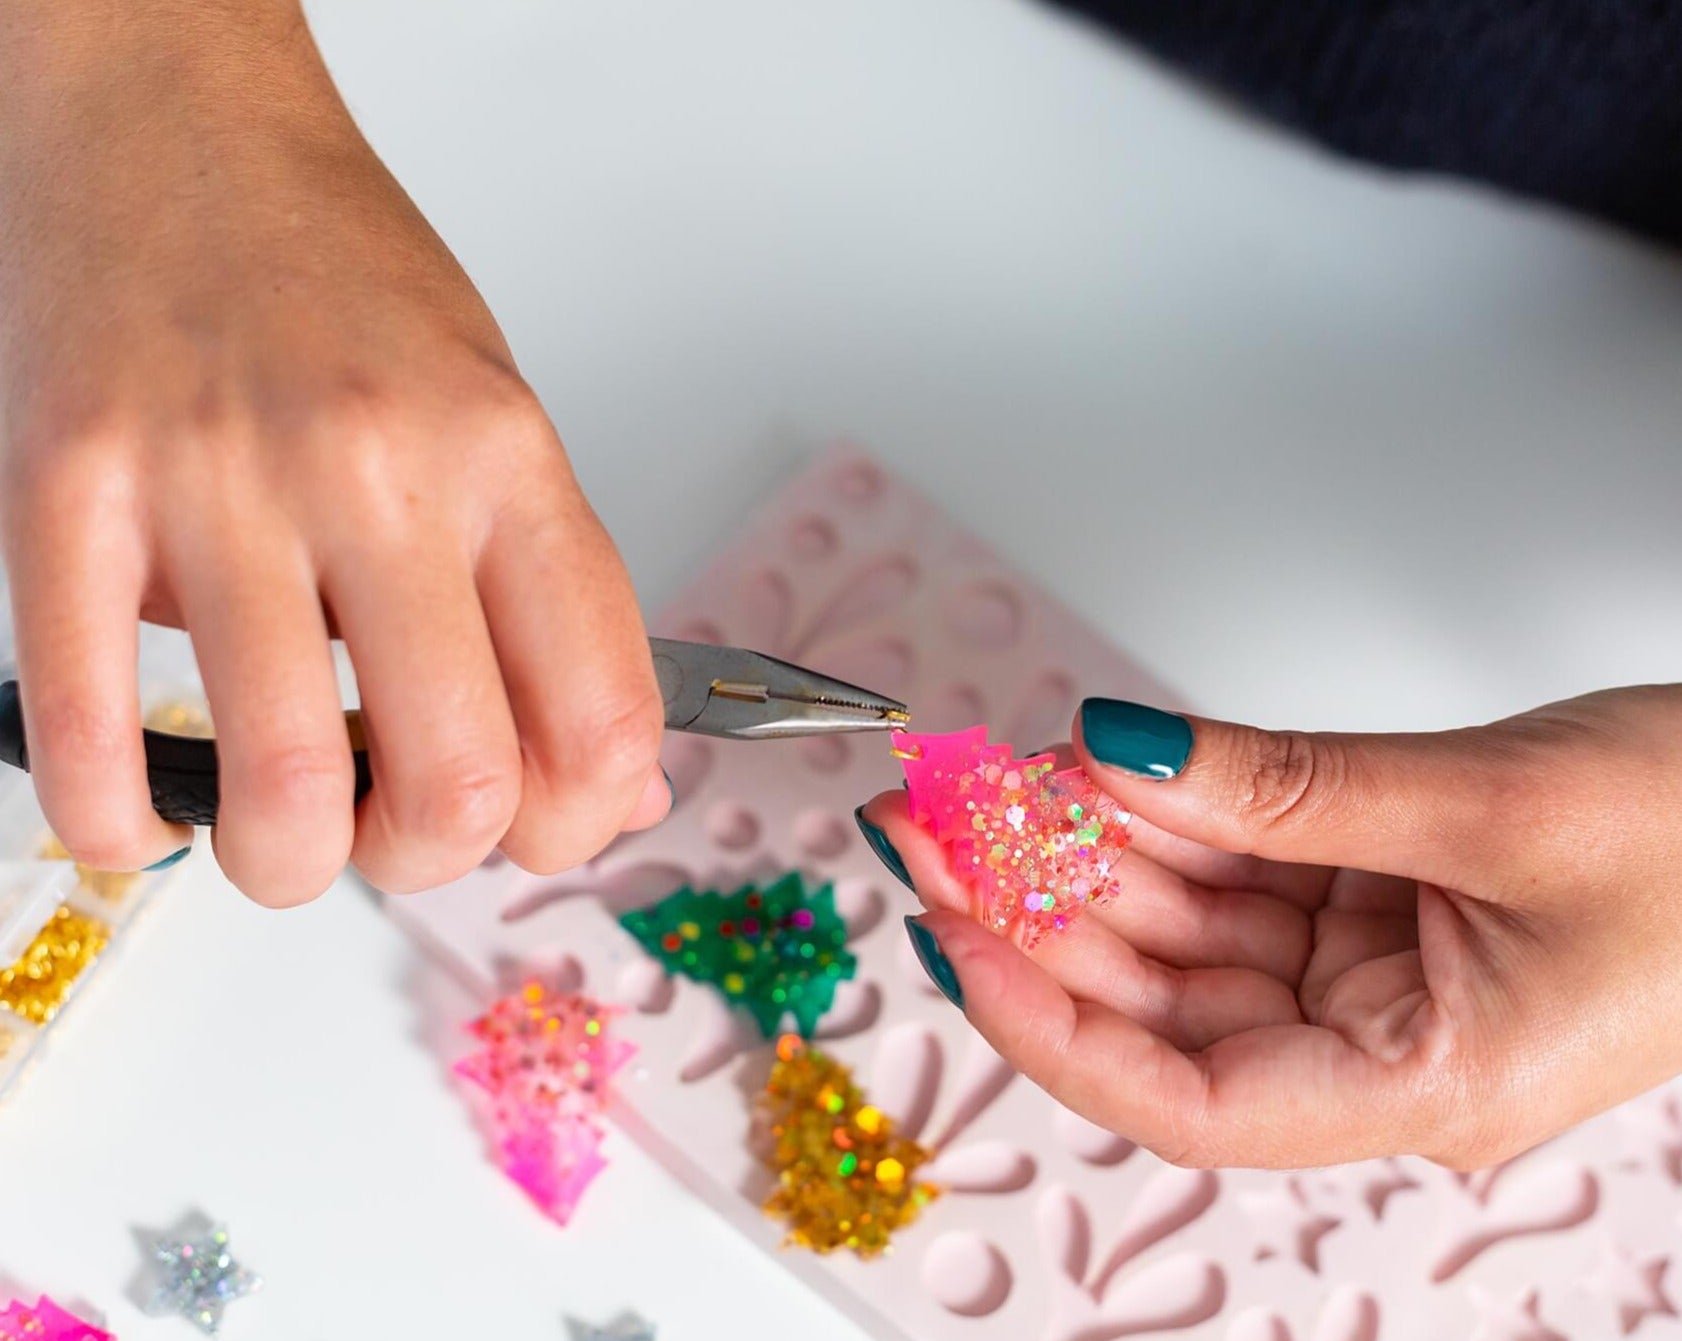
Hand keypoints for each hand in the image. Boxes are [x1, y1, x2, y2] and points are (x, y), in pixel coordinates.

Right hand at [0, 0, 668, 903]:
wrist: (178, 128)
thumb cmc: (344, 281)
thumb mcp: (499, 420)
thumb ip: (553, 602)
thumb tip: (611, 783)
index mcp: (508, 462)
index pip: (602, 713)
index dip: (583, 824)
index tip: (540, 829)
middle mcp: (380, 471)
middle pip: (457, 782)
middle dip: (432, 863)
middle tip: (400, 836)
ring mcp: (220, 484)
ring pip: (286, 791)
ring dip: (291, 868)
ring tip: (284, 835)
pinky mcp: (72, 491)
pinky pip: (95, 728)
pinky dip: (126, 824)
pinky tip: (149, 820)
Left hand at [859, 685, 1681, 1168]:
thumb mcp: (1487, 806)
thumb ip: (1287, 784)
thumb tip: (1120, 752)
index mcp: (1421, 1088)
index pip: (1185, 1098)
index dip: (1048, 1021)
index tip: (953, 932)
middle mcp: (1377, 1045)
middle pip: (1160, 999)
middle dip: (1037, 908)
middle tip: (934, 819)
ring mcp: (1368, 971)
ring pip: (1186, 925)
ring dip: (1089, 851)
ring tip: (991, 782)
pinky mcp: (1370, 901)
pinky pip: (1237, 867)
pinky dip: (1165, 815)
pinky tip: (1092, 769)